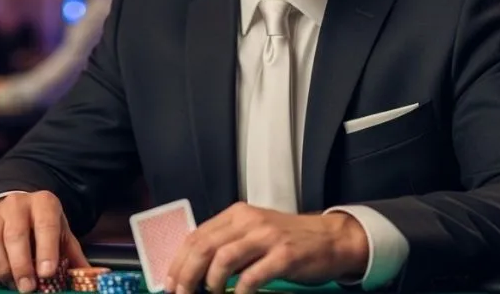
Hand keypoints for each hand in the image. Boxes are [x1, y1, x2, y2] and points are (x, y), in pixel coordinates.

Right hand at [0, 191, 88, 292]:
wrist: (16, 210)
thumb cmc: (42, 226)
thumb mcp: (61, 235)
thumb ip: (73, 256)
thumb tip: (92, 276)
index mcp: (44, 203)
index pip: (46, 224)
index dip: (47, 249)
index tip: (48, 272)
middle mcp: (18, 204)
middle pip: (16, 234)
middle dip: (22, 265)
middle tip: (28, 287)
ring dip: (4, 269)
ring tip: (14, 284)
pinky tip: (1, 278)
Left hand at [166, 203, 367, 293]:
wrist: (330, 238)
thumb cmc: (288, 239)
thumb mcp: (254, 232)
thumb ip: (227, 243)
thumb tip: (194, 268)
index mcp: (237, 214)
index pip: (197, 235)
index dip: (179, 261)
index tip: (170, 282)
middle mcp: (249, 221)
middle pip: (205, 246)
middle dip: (187, 274)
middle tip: (182, 293)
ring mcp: (267, 237)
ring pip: (223, 258)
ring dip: (210, 282)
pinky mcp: (284, 255)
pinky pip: (253, 275)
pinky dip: (239, 290)